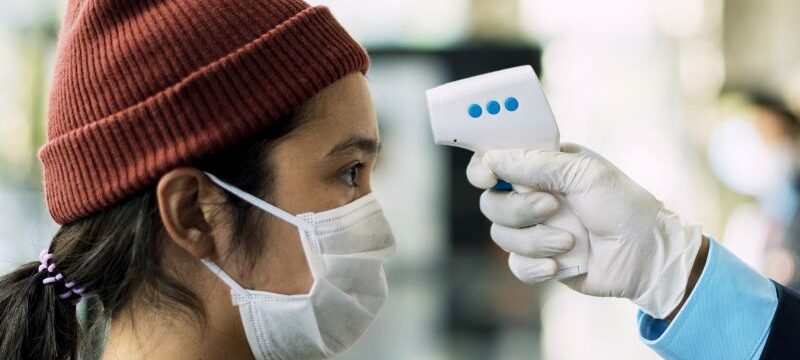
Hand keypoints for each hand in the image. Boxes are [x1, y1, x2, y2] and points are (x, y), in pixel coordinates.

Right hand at [467, 143, 703, 318]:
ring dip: (535, 240)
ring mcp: (535, 229)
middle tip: (552, 208)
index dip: (484, 169)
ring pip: (500, 235)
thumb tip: (492, 159)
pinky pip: (515, 264)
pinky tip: (561, 264)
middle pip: (491, 202)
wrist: (647, 257)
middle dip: (519, 209)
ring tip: (569, 242)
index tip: (488, 176)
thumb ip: (536, 164)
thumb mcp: (584, 173)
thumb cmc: (624, 206)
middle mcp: (533, 196)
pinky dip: (536, 266)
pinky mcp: (539, 260)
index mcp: (542, 167)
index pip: (496, 162)